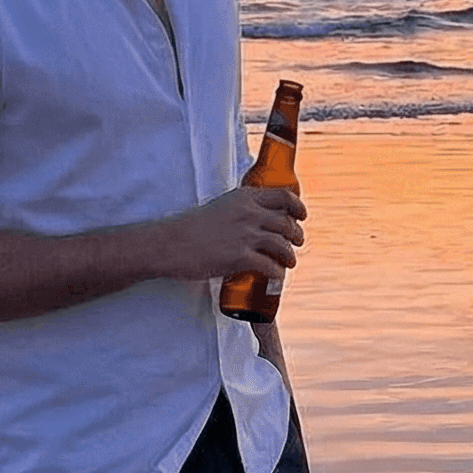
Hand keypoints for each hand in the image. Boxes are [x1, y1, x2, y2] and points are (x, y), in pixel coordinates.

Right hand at [159, 184, 305, 282]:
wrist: (169, 244)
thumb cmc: (191, 227)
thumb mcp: (220, 207)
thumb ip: (240, 210)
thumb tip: (256, 220)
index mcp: (244, 197)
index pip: (283, 196)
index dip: (298, 207)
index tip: (302, 216)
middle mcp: (249, 213)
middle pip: (287, 222)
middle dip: (296, 234)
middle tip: (296, 243)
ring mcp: (245, 235)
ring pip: (283, 245)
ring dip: (290, 256)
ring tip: (289, 262)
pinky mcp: (240, 257)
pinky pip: (271, 266)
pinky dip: (278, 272)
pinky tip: (276, 276)